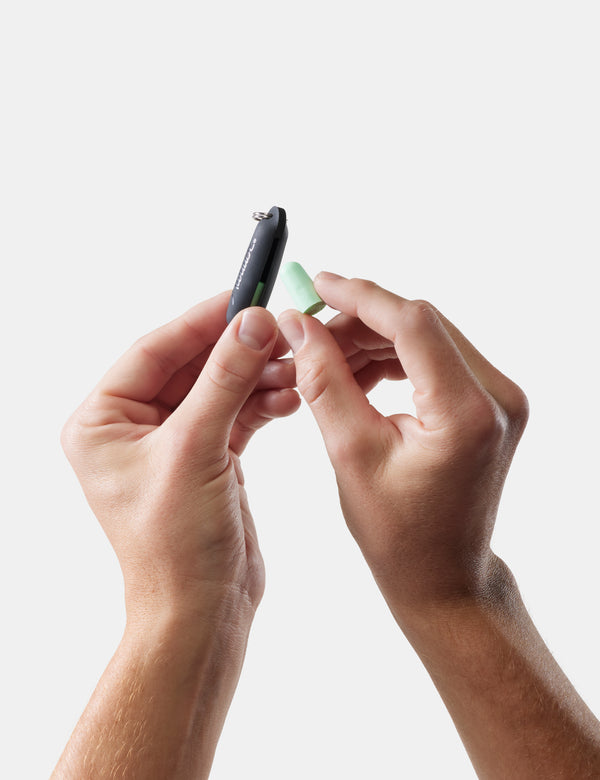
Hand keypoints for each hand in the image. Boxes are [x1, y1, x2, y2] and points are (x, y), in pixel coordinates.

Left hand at [61, 292, 298, 628]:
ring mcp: (172, 442)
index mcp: (103, 422)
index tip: (247, 297)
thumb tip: (252, 323)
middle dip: (238, 349)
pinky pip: (235, 413)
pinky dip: (263, 403)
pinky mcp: (207, 457)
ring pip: (218, 387)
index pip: (154, 350)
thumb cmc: (175, 548)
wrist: (202, 612)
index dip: (202, 320)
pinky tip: (289, 397)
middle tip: (281, 329)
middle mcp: (132, 428)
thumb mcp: (195, 451)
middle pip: (191, 365)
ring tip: (295, 369)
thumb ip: (224, 380)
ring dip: (257, 376)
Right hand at [278, 274, 528, 615]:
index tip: (317, 284)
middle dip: (358, 322)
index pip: (412, 324)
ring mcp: (498, 397)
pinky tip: (354, 376)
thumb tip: (298, 326)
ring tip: (324, 360)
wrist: (444, 574)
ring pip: (424, 338)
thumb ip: (323, 380)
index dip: (360, 296)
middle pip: (419, 325)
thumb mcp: (350, 453)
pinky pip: (434, 358)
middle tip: (308, 333)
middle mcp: (496, 396)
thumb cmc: (399, 533)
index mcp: (467, 413)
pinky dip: (392, 359)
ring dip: (372, 341)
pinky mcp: (488, 402)